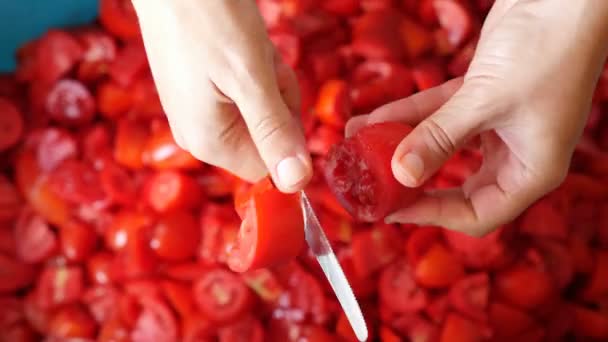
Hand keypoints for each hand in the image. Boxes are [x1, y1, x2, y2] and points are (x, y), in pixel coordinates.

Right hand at [132, 0, 311, 192]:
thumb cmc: (207, 17)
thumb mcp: (250, 77)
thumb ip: (274, 132)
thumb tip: (297, 183)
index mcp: (209, 142)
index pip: (269, 168)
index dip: (287, 134)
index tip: (276, 91)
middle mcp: (200, 135)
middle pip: (267, 137)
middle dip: (277, 98)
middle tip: (260, 61)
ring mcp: (198, 112)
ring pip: (261, 111)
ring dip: (268, 78)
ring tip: (247, 47)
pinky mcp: (200, 90)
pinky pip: (245, 91)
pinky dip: (254, 68)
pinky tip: (239, 43)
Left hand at [346, 0, 607, 235]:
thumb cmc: (546, 49)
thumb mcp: (485, 101)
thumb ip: (440, 138)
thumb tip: (400, 174)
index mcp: (531, 172)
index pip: (477, 215)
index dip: (432, 215)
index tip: (391, 208)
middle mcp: (515, 155)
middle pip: (456, 187)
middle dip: (411, 185)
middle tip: (372, 185)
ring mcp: (497, 127)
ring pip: (442, 146)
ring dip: (401, 144)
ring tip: (357, 145)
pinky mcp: (482, 98)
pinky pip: (440, 114)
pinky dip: (409, 115)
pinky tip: (372, 117)